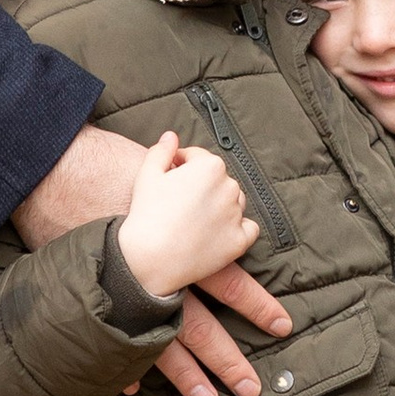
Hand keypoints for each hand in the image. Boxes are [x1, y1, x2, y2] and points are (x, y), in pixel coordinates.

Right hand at [14, 122, 290, 395]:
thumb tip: (211, 187)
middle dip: (228, 361)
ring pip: (166, 347)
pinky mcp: (99, 300)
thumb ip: (189, 193)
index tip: (281, 326)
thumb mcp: (163, 176)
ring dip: (188, 378)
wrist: (62, 178)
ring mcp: (129, 296)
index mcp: (185, 251)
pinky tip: (133, 389)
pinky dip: (124, 365)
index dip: (257, 305)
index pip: (230, 284)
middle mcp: (163, 281)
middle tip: (252, 389)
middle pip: (202, 329)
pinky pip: (115, 340)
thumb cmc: (112, 171)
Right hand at [118, 129, 254, 301]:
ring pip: (234, 202)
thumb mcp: (147, 174)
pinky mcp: (239, 241)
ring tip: (195, 219)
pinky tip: (219, 233)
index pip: (199, 158)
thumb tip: (172, 137)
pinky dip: (238, 229)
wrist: (149, 259)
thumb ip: (162, 151)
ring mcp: (236, 215)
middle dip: (202, 186)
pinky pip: (249, 229)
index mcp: (210, 166)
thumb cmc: (145, 214)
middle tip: (179, 203)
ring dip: (220, 205)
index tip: (169, 180)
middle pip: (218, 180)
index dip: (181, 166)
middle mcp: (229, 187)